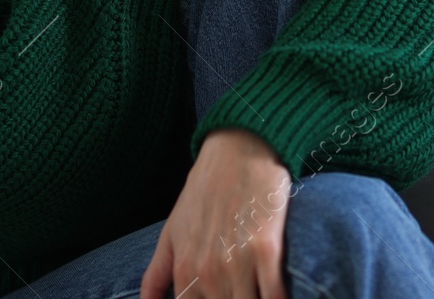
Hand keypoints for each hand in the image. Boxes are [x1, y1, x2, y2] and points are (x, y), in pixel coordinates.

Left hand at [139, 129, 292, 298]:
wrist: (238, 150)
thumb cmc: (205, 191)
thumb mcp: (171, 231)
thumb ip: (157, 274)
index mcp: (185, 271)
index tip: (218, 297)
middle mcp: (208, 273)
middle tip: (237, 290)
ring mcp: (237, 263)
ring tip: (254, 290)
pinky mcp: (267, 251)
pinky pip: (274, 297)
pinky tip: (276, 295)